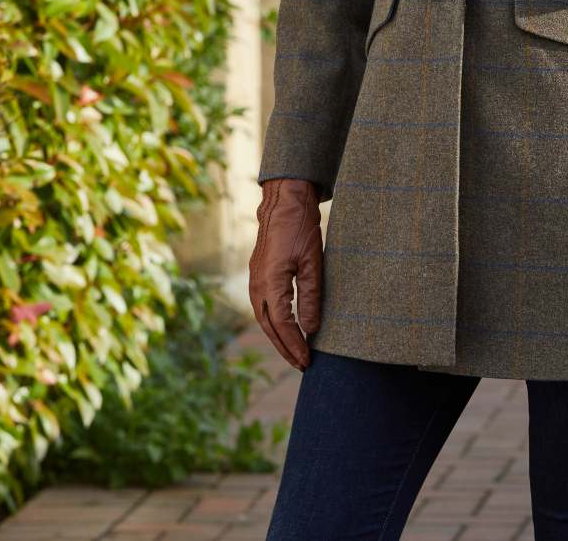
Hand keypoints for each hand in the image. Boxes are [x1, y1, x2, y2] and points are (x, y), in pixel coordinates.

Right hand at [248, 177, 322, 371]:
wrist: (283, 202)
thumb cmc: (300, 228)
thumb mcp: (312, 262)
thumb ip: (310, 297)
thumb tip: (310, 329)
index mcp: (270, 282)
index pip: (282, 324)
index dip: (295, 344)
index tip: (308, 359)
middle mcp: (257, 285)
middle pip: (269, 327)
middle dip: (285, 347)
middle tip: (302, 364)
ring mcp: (255, 280)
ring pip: (264, 318)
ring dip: (278, 337)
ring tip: (295, 352)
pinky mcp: (258, 275)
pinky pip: (263, 306)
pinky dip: (274, 322)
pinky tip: (285, 328)